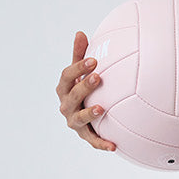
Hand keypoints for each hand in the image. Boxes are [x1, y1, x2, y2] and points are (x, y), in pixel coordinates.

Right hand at [57, 31, 117, 151]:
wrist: (84, 115)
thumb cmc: (82, 89)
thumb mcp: (80, 72)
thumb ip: (79, 55)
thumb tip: (80, 32)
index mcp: (64, 88)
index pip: (67, 76)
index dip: (78, 68)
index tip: (93, 60)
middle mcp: (66, 105)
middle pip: (72, 96)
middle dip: (84, 87)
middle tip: (98, 77)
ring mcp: (74, 121)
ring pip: (78, 119)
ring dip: (89, 114)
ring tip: (101, 109)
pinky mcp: (84, 135)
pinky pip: (92, 141)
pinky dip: (101, 144)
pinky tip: (114, 146)